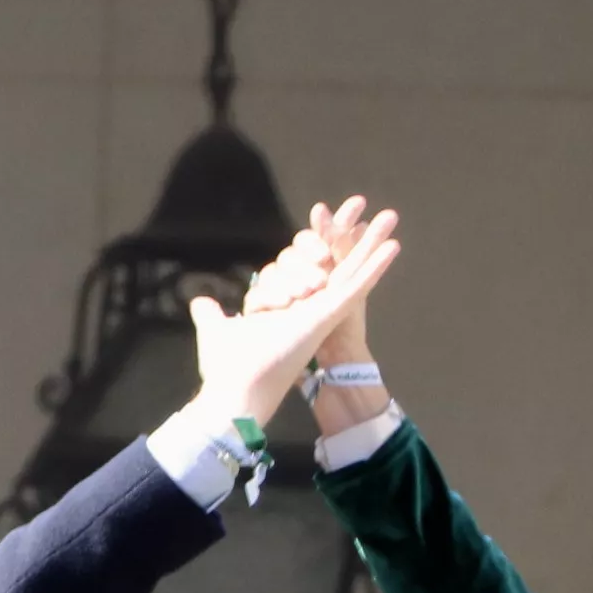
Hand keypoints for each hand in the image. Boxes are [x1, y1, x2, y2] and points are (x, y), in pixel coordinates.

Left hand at [188, 201, 396, 424]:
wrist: (236, 389)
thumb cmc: (230, 366)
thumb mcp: (217, 329)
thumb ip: (213, 314)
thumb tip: (200, 302)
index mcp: (284, 304)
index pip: (303, 260)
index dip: (313, 236)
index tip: (321, 211)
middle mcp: (306, 305)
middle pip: (335, 261)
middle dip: (351, 233)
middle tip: (362, 203)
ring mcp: (322, 309)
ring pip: (352, 269)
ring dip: (371, 242)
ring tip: (390, 216)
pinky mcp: (330, 314)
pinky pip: (356, 286)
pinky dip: (374, 266)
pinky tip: (392, 246)